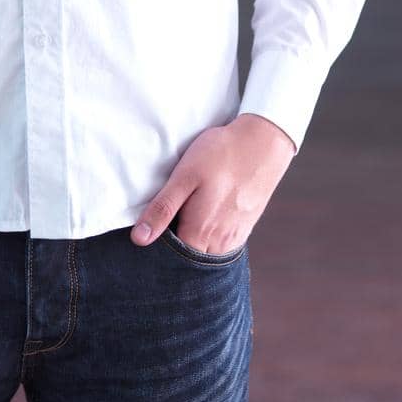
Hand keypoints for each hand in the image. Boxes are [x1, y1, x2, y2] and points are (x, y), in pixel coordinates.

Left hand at [130, 112, 296, 250]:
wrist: (262, 143)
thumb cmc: (220, 155)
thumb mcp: (184, 176)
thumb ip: (162, 209)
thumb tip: (139, 239)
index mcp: (199, 234)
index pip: (170, 258)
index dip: (156, 246)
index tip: (150, 229)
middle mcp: (218, 244)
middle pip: (188, 258)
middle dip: (174, 246)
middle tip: (166, 218)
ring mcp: (234, 238)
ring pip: (204, 252)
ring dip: (191, 241)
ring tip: (184, 215)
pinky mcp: (244, 229)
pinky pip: (220, 244)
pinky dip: (208, 236)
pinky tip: (204, 214)